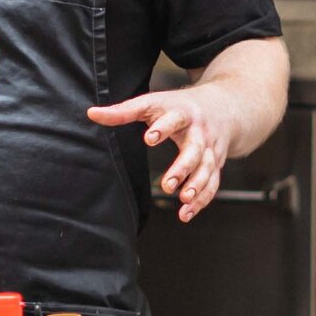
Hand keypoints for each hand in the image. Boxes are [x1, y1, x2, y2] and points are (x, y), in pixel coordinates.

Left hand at [86, 85, 234, 221]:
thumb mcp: (153, 103)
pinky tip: (186, 213)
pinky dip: (201, 200)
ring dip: (197, 186)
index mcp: (182, 113)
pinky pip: (212, 184)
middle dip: (183, 167)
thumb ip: (123, 110)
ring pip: (207, 169)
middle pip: (194, 150)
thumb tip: (92, 113)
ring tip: (183, 200)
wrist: (223, 107)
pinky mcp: (215, 164)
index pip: (173, 119)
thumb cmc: (180, 106)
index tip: (148, 138)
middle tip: (168, 184)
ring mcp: (210, 150)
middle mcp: (199, 132)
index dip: (162, 128)